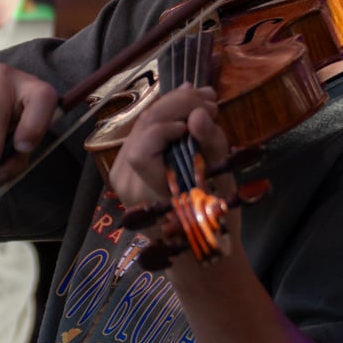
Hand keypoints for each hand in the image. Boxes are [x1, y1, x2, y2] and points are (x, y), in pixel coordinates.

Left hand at [108, 84, 222, 209]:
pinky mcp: (124, 164)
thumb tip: (198, 114)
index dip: (166, 131)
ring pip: (143, 123)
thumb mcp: (221, 186)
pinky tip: (187, 109)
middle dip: (178, 104)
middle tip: (211, 98)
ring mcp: (121, 172)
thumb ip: (209, 147)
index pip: (142, 153)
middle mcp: (128, 182)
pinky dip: (166, 117)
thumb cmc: (212, 221)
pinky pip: (144, 131)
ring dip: (174, 106)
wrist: (191, 244)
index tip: (197, 122)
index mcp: (150, 196)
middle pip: (144, 126)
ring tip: (204, 99)